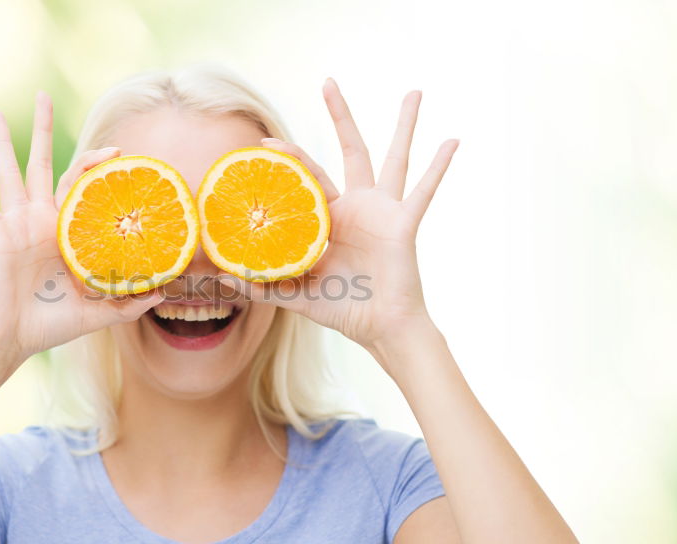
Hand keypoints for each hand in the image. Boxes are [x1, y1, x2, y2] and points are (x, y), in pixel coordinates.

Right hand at [0, 93, 163, 369]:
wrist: (13, 341)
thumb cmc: (51, 326)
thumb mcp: (98, 313)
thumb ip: (129, 302)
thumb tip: (165, 292)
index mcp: (65, 231)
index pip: (82, 186)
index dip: (97, 165)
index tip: (118, 150)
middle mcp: (40, 220)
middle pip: (44, 164)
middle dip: (44, 130)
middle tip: (44, 95)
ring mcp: (15, 224)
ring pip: (10, 171)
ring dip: (3, 141)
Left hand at [223, 79, 457, 348]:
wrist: (380, 328)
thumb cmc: (343, 308)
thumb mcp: (297, 294)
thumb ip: (264, 285)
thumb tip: (223, 279)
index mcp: (330, 217)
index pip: (306, 178)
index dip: (289, 159)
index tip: (264, 143)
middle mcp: (357, 206)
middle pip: (349, 149)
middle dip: (340, 116)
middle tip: (328, 82)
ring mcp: (383, 211)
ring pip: (394, 158)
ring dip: (404, 125)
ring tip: (414, 92)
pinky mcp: (403, 224)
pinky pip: (423, 191)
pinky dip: (438, 167)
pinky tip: (452, 140)